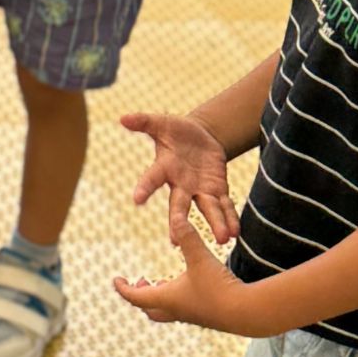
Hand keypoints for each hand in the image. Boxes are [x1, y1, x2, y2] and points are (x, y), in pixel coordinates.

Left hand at [113, 223, 259, 332]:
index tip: (116, 279)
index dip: (123, 288)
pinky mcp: (205, 316)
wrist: (245, 312)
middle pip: (149, 308)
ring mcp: (190, 316)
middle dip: (140, 296)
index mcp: (167, 298)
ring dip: (160, 297)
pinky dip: (177, 298)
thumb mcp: (200, 258)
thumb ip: (188, 237)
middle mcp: (175, 310)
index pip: (135, 297)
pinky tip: (189, 286)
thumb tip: (175, 217)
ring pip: (166, 310)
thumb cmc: (218, 287)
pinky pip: (183, 309)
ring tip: (162, 282)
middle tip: (139, 283)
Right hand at [121, 109, 238, 245]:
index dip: (144, 188)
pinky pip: (224, 206)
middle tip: (177, 239)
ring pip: (207, 209)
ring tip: (222, 239)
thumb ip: (144, 121)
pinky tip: (235, 233)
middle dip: (179, 220)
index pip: (152, 178)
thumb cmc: (176, 131)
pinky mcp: (217, 190)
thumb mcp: (161, 123)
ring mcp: (199, 190)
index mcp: (165, 168)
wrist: (200, 137)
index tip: (136, 199)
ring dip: (215, 224)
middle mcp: (180, 184)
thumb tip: (122, 117)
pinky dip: (230, 219)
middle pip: (179, 204)